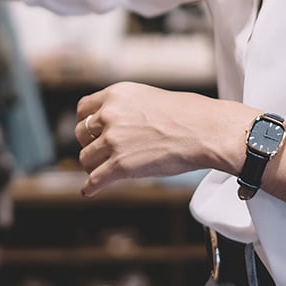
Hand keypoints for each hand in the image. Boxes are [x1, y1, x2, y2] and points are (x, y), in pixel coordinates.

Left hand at [74, 82, 255, 196]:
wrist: (205, 130)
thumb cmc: (188, 115)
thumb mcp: (149, 98)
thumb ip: (127, 108)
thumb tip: (117, 125)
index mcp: (116, 95)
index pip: (84, 108)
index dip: (86, 122)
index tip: (90, 132)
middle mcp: (110, 114)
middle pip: (80, 134)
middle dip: (89, 144)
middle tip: (99, 153)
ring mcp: (113, 140)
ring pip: (86, 158)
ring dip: (93, 166)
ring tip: (101, 171)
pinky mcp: (120, 164)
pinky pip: (95, 180)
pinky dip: (91, 187)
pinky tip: (90, 191)